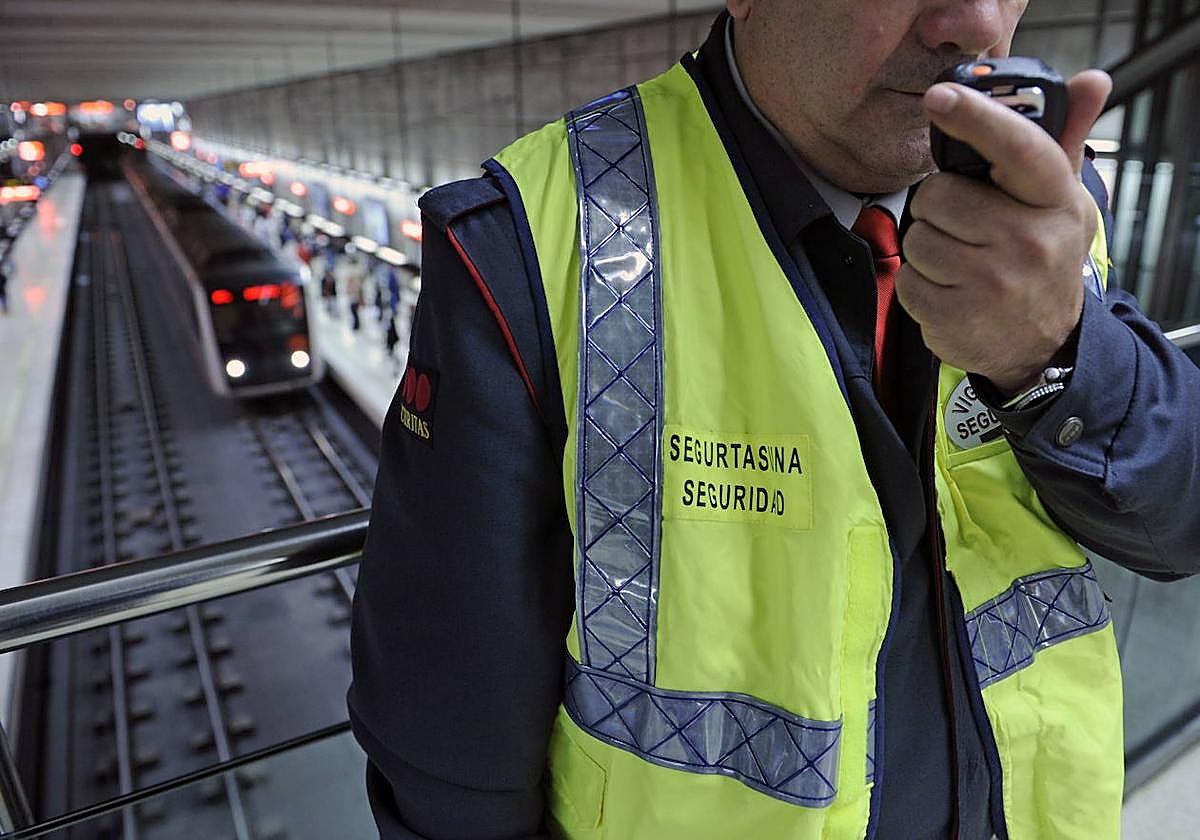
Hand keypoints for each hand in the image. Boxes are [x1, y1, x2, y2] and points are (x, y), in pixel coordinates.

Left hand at [897, 69, 1111, 394]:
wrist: (1045, 344)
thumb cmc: (1044, 257)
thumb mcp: (1063, 201)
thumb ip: (1064, 141)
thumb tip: (1091, 80)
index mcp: (1055, 202)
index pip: (1015, 148)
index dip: (975, 118)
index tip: (940, 96)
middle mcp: (1028, 241)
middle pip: (937, 195)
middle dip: (938, 206)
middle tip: (963, 224)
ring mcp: (991, 283)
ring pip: (917, 238)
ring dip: (927, 247)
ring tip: (960, 261)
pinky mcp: (955, 317)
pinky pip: (907, 280)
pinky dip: (918, 284)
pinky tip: (949, 290)